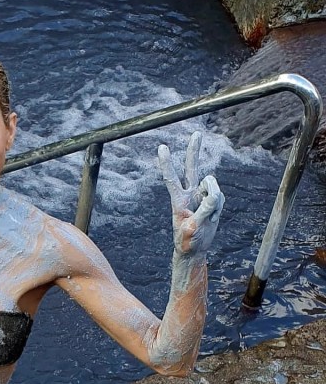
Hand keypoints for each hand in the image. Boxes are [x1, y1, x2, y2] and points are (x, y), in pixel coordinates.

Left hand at [158, 132, 224, 256]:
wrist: (195, 250)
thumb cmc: (187, 241)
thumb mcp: (193, 228)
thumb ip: (204, 210)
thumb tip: (213, 194)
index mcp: (178, 200)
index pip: (172, 178)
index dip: (167, 163)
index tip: (162, 147)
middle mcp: (189, 194)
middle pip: (191, 168)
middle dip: (194, 151)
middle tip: (196, 133)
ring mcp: (201, 196)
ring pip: (212, 185)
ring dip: (214, 200)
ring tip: (208, 217)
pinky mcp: (212, 201)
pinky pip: (220, 197)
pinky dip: (219, 208)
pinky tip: (212, 218)